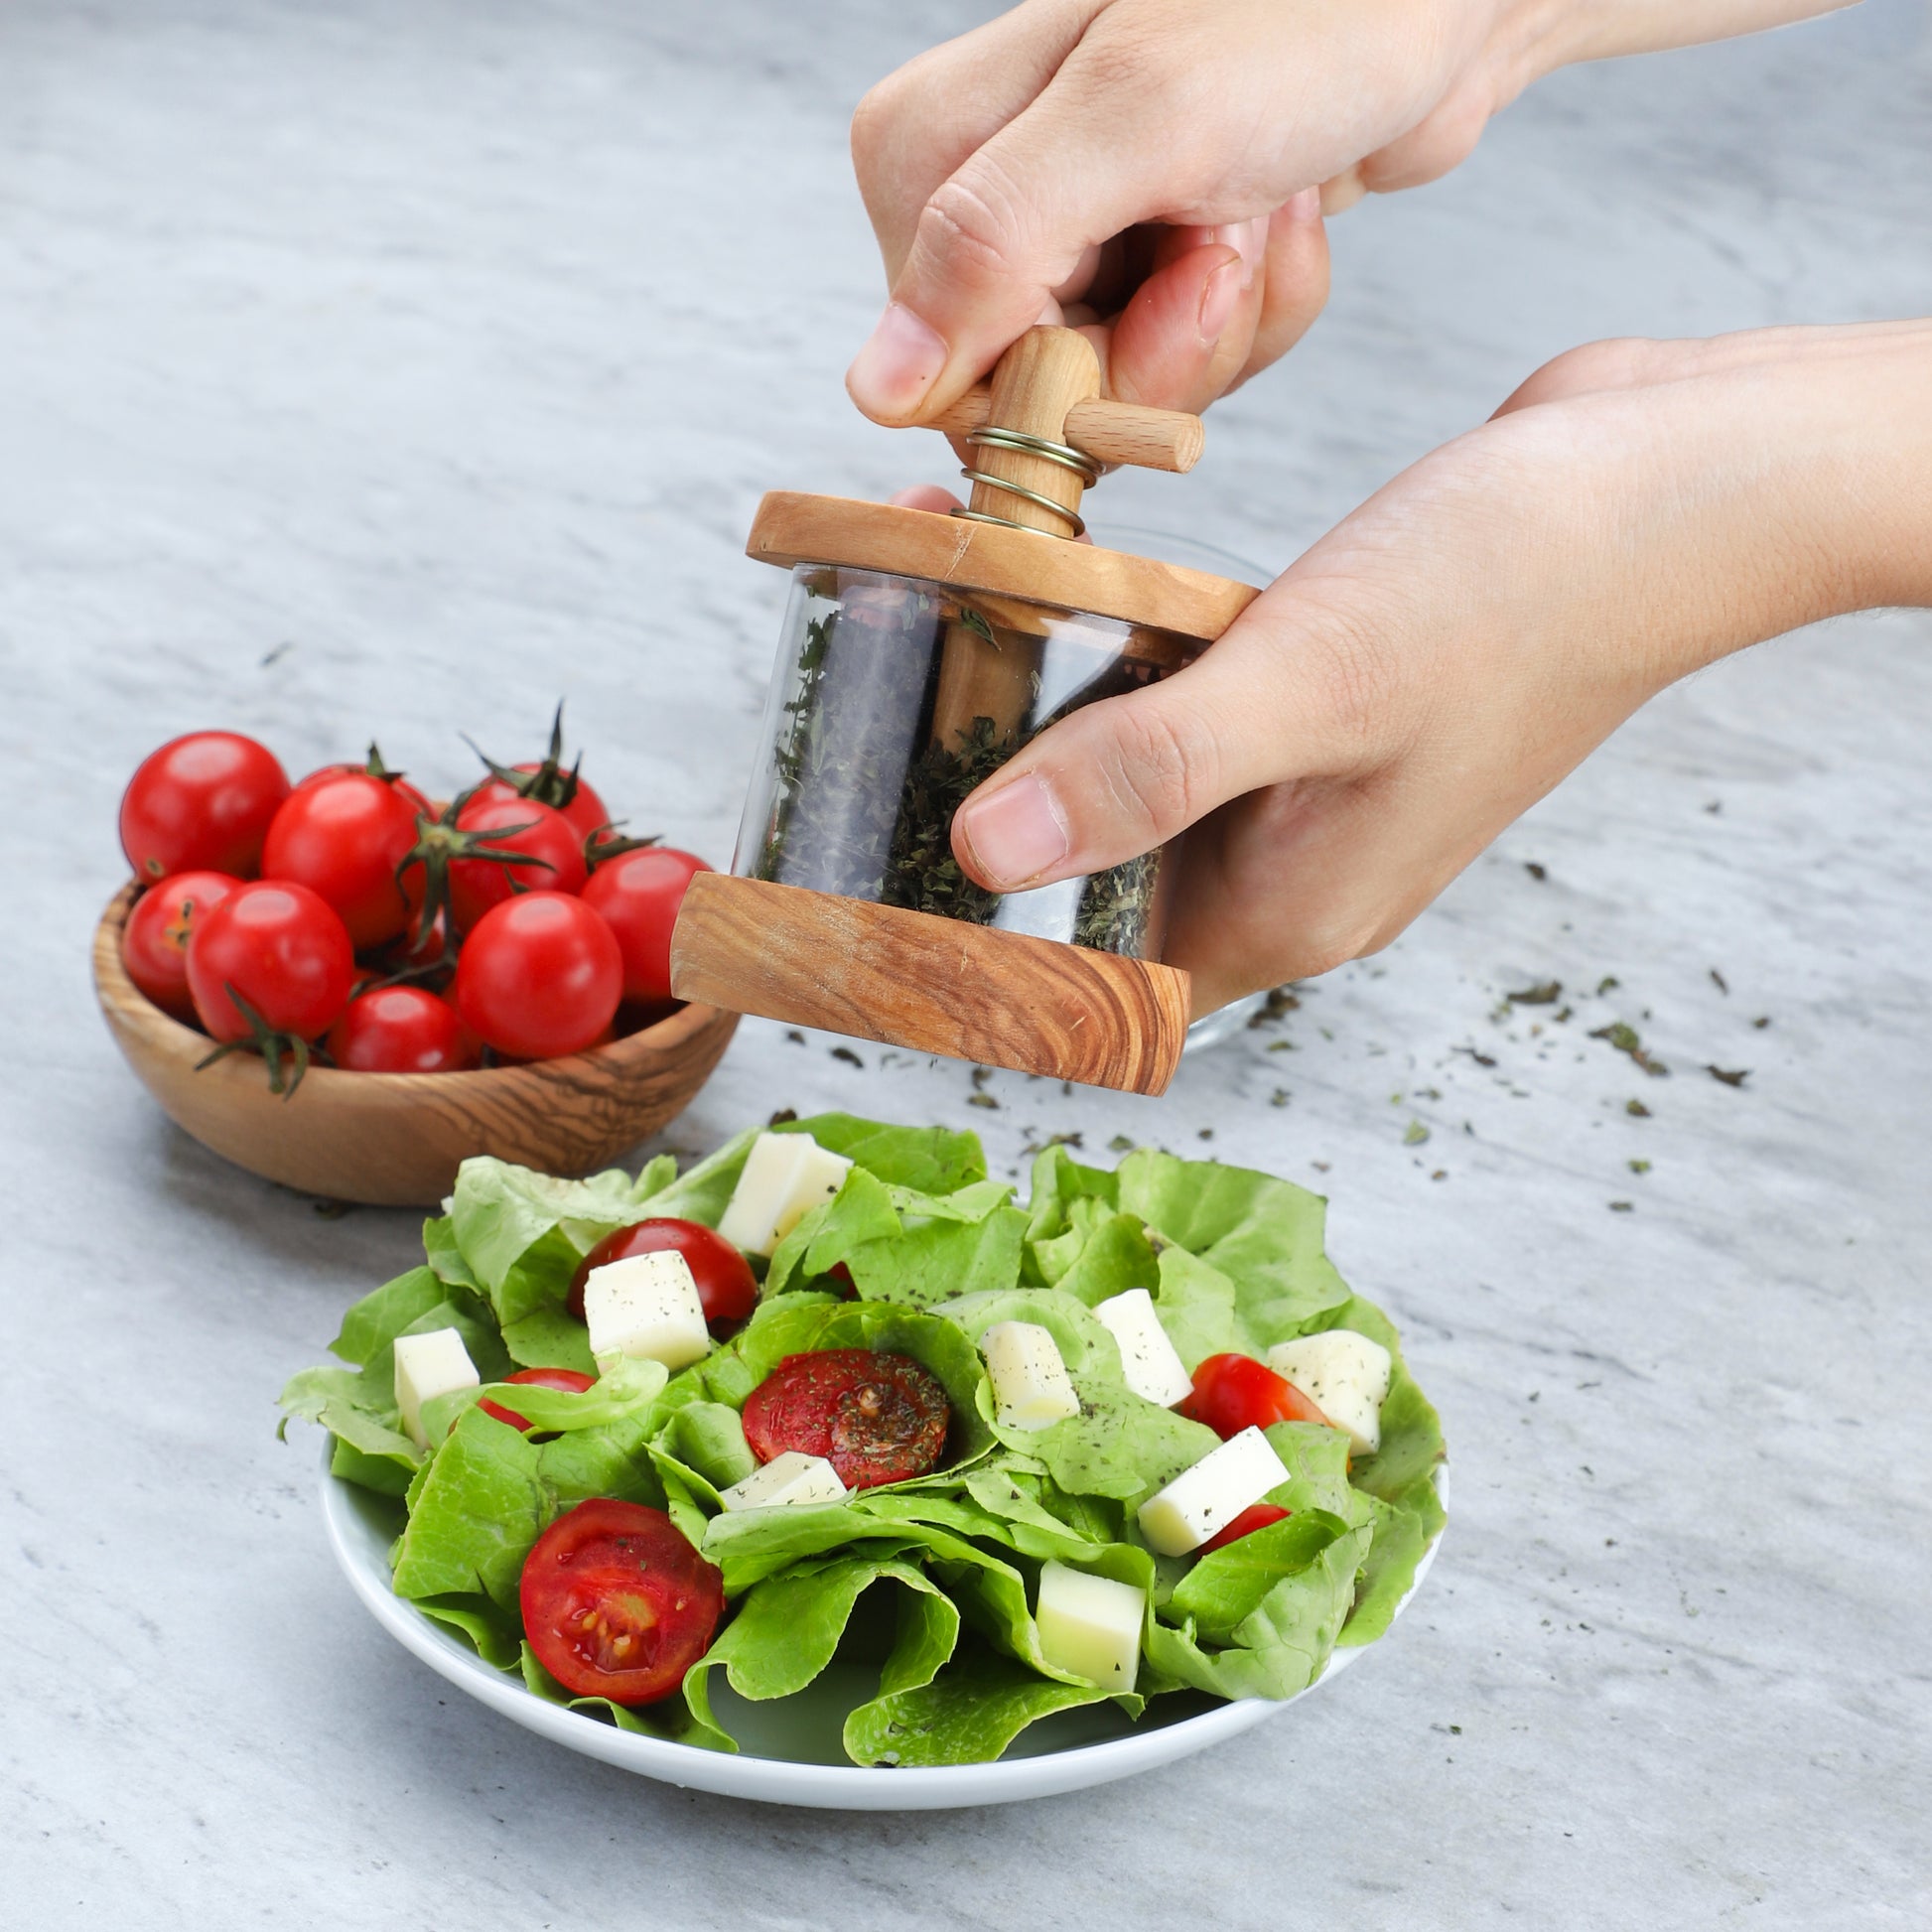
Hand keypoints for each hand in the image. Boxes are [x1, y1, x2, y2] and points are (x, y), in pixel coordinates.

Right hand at [845, 0, 1854, 424]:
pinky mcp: (1143, 264)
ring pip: (1121, 394)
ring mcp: (1065, 238)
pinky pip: (1186, 368)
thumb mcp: (1137, 119)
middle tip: (1225, 231)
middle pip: (1038, 398)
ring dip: (1227, 323)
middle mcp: (976, 203)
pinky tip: (1282, 217)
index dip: (1067, 375)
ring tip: (1260, 206)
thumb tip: (873, 393)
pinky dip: (1260, 312)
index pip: (947, 382)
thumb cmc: (1301, 14)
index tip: (1157, 281)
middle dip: (1164, 346)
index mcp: (924, 158)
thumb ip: (990, 248)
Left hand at [943, 321, 1931, 1013]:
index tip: (878, 895)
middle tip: (881, 736)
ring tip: (941, 643)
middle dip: (989, 822)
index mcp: (1289, 912)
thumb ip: (1150, 769)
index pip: (1098, 989)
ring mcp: (1315, 786)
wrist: (1674, 482)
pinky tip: (1061, 590)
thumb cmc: (1520, 588)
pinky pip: (1189, 706)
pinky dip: (1119, 665)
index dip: (985, 963)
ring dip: (1048, 731)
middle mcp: (1295, 868)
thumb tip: (986, 849)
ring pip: (1139, 786)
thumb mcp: (1313, 682)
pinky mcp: (1328, 699)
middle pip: (1100, 886)